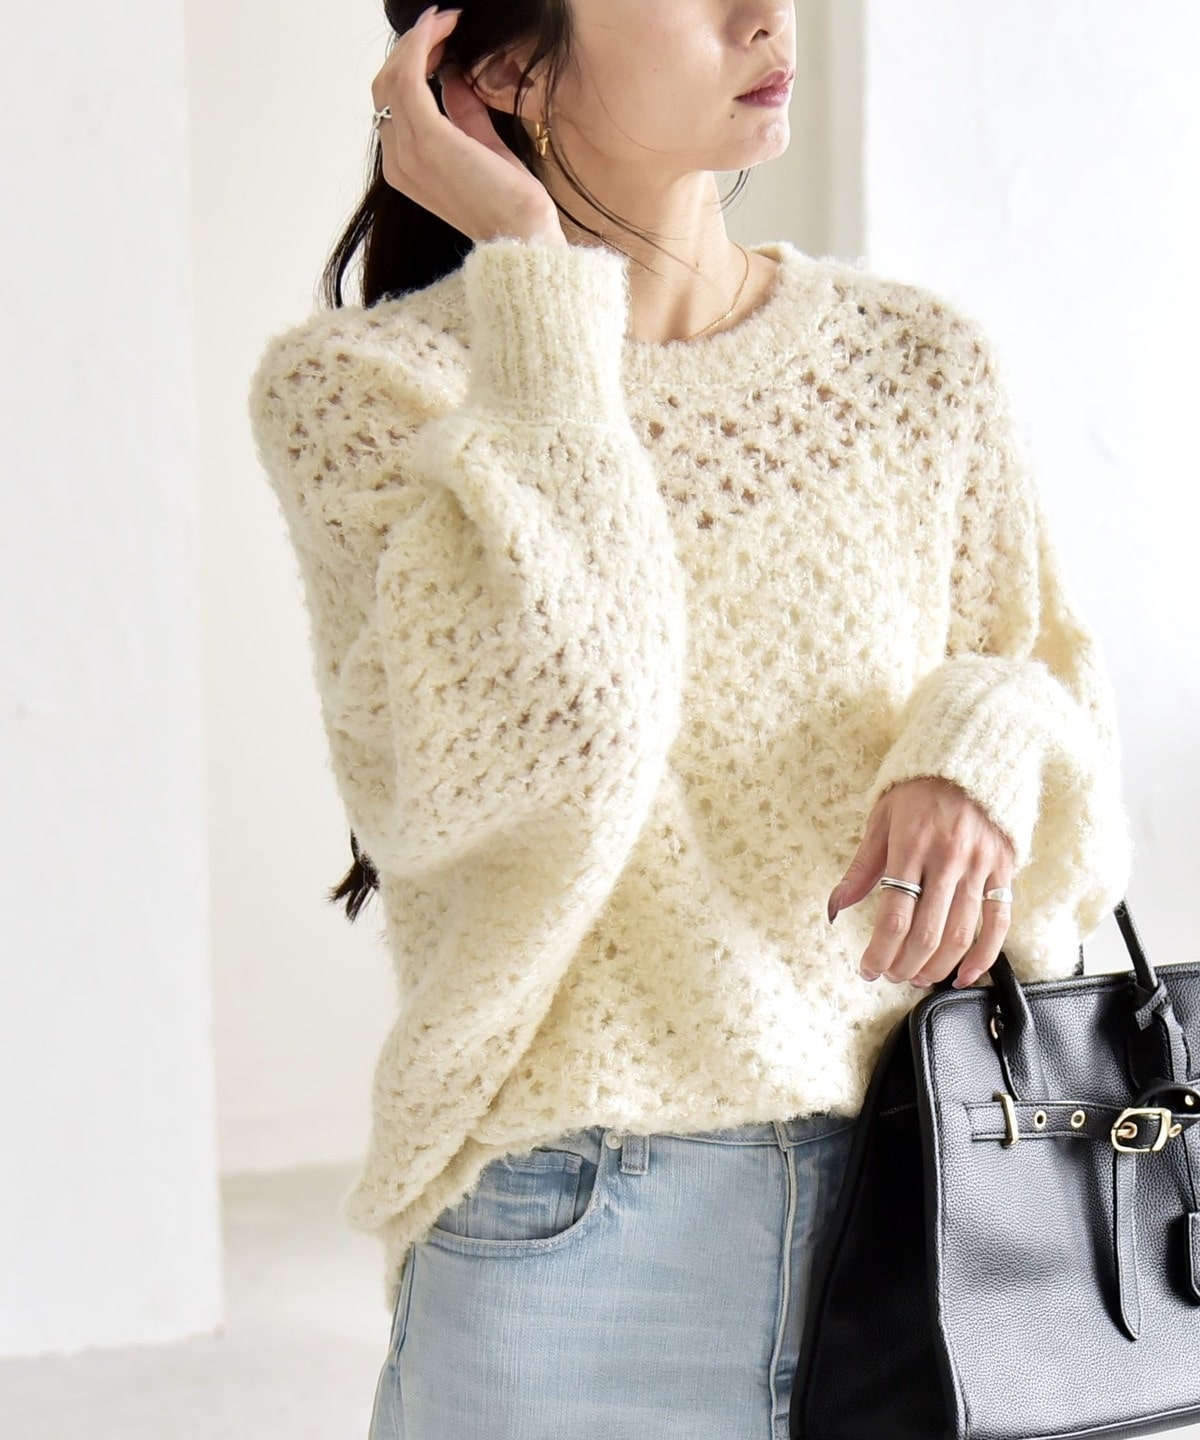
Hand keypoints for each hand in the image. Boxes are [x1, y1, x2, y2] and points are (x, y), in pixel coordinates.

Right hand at [370, 6, 566, 246]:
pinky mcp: (428, 140)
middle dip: (412, 46)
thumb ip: (464, 114)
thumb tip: (454, 77)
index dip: (411, 63)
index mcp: (406, 167)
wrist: (524, 234)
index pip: (392, 102)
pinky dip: (423, 45)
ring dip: (418, 40)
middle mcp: (398, 161)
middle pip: (385, 84)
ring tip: (447, 21)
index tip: (440, 37)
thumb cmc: (510, 202)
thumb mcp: (483, 148)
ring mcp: (409, 152)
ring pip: (393, 76)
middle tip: (444, 22)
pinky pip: (409, 78)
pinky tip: (445, 29)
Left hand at [827, 776, 1014, 989]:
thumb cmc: (918, 789)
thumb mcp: (881, 819)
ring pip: (960, 934)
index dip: (879, 951)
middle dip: (904, 964)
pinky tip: (964, 975)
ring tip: (917, 976)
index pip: (894, 915)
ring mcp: (978, 866)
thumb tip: (835, 907)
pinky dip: (983, 957)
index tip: (868, 968)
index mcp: (910, 846)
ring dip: (936, 966)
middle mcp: (947, 859)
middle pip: (926, 932)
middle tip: (890, 974)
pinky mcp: (1003, 870)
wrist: (969, 756)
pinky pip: (998, 923)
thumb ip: (861, 868)